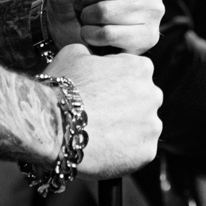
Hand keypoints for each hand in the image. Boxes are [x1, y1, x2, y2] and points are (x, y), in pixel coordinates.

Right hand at [52, 42, 161, 178]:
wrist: (52, 126)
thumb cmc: (61, 88)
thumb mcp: (74, 53)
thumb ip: (94, 54)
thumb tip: (94, 58)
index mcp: (141, 67)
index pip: (135, 73)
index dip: (114, 82)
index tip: (99, 92)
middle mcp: (153, 94)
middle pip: (142, 101)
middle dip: (124, 106)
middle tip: (98, 114)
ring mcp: (152, 125)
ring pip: (142, 127)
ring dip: (126, 130)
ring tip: (99, 134)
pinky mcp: (146, 152)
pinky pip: (138, 151)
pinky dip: (124, 152)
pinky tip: (103, 148)